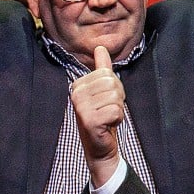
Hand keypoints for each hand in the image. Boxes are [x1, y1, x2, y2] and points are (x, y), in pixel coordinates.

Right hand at [71, 46, 123, 186]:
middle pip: (112, 83)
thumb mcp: (102, 90)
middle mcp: (75, 93)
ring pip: (116, 97)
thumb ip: (102, 68)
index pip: (108, 74)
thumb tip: (100, 47)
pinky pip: (116, 111)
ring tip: (107, 117)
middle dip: (118, 98)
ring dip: (117, 109)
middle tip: (108, 110)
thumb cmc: (103, 116)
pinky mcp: (89, 120)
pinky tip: (107, 125)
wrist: (100, 146)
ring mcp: (80, 107)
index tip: (105, 101)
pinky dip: (117, 119)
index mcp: (78, 84)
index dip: (115, 88)